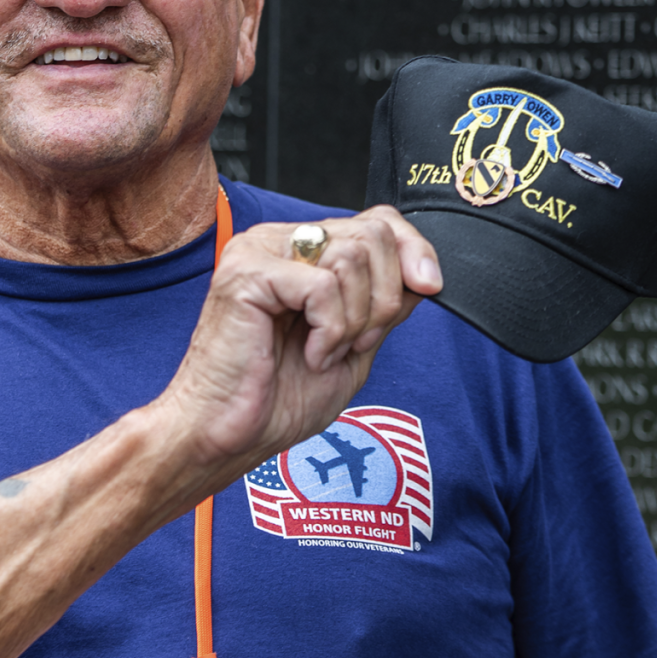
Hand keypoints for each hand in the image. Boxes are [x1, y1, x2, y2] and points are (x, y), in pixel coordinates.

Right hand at [157, 206, 441, 472]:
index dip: (413, 249)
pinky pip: (323, 286)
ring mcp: (258, 251)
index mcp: (302, 252)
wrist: (227, 437)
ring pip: (352, 257)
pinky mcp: (246, 274)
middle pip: (372, 234)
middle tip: (355, 342)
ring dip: (354, 320)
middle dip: (384, 298)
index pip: (377, 220)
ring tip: (325, 351)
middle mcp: (278, 241)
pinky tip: (309, 354)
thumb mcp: (354, 345)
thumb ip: (383, 304)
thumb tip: (422, 273)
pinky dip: (330, 330)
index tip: (429, 287)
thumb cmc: (278, 399)